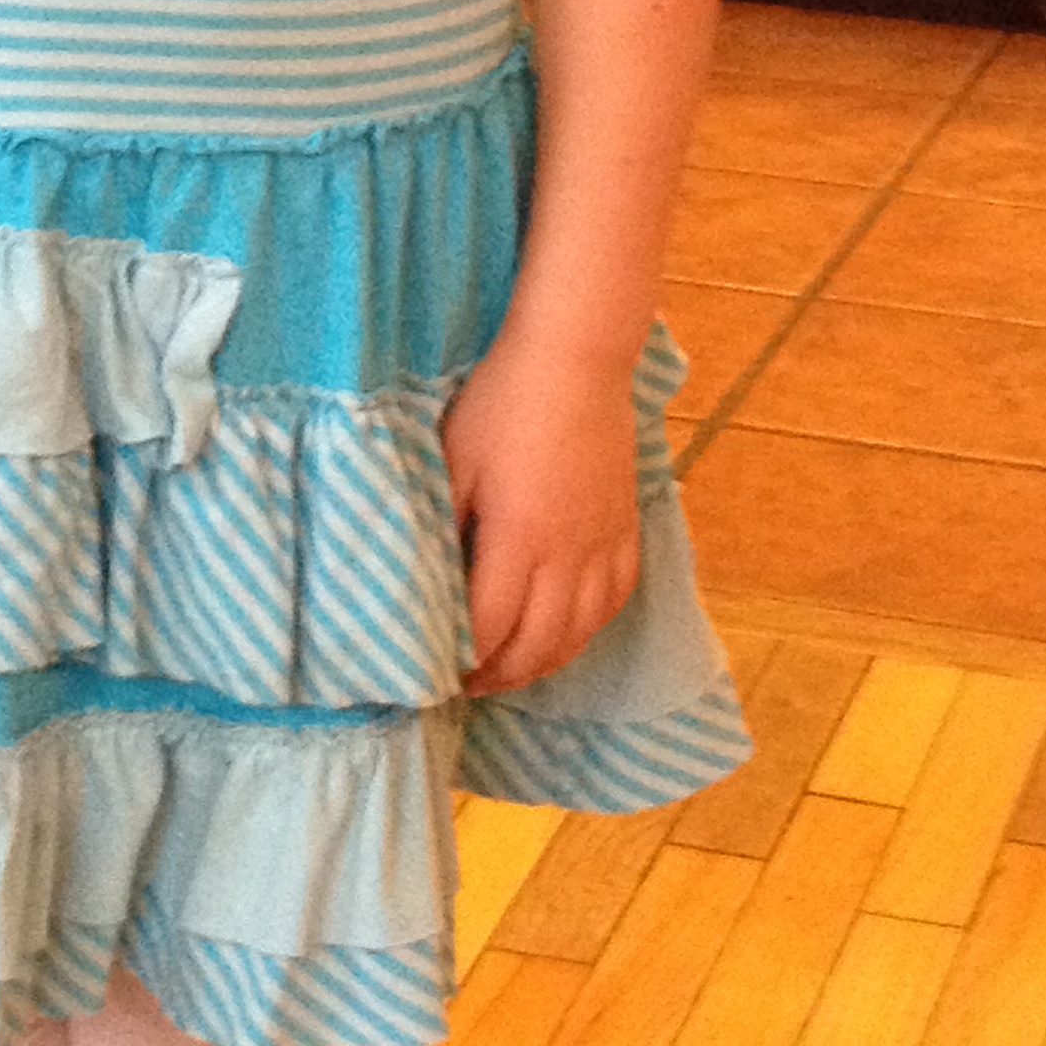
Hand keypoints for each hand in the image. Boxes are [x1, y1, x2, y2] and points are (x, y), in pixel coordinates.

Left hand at [441, 337, 641, 697]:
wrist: (574, 359)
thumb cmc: (501, 403)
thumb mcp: (451, 459)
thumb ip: (440, 526)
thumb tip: (419, 581)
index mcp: (518, 539)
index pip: (489, 628)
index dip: (461, 661)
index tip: (435, 674)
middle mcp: (568, 554)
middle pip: (538, 645)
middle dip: (499, 677)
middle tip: (467, 685)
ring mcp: (603, 543)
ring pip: (580, 632)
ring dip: (543, 662)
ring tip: (511, 670)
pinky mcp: (626, 527)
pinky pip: (615, 600)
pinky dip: (588, 629)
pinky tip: (566, 631)